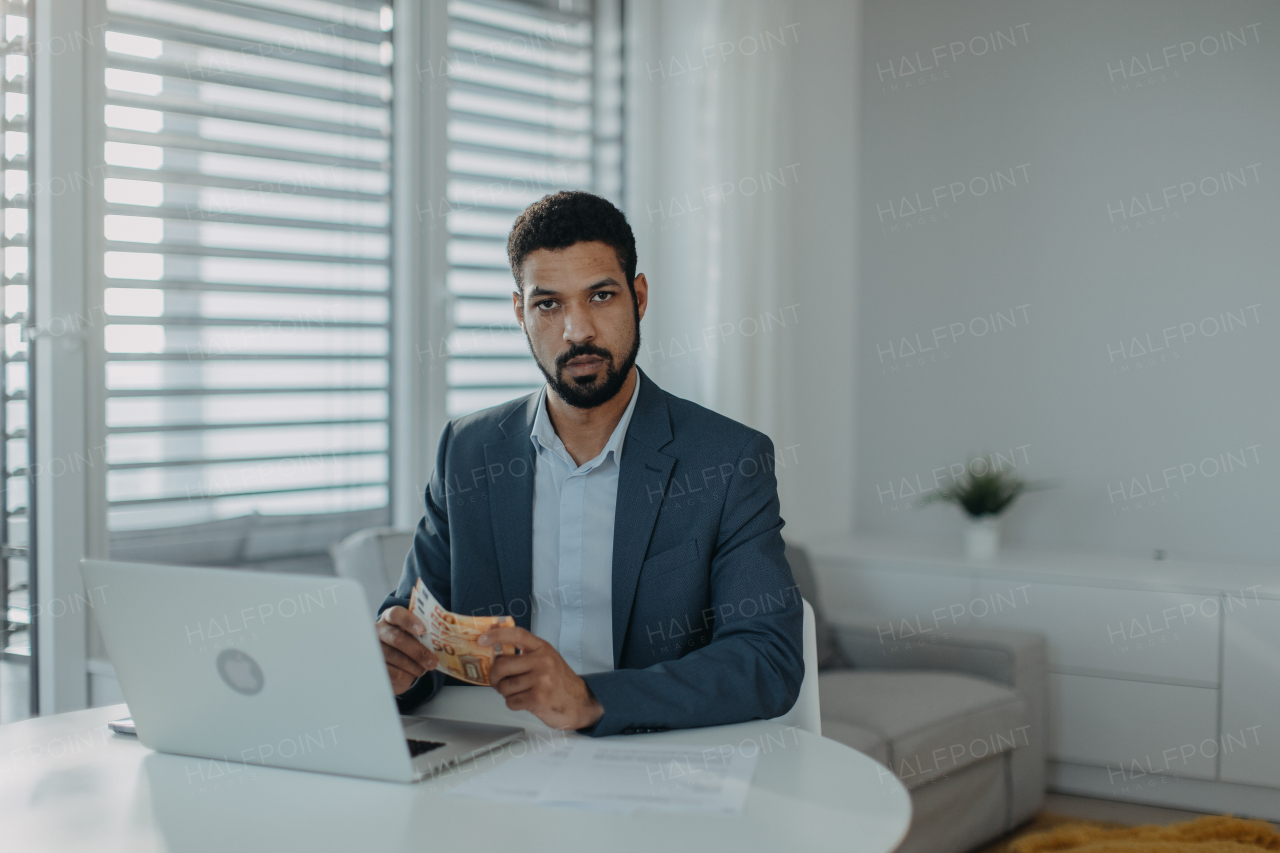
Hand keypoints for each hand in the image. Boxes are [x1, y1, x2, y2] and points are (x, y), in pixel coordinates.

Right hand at [377, 606, 437, 694]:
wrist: (392, 664)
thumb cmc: (408, 645)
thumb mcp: (414, 636)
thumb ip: (424, 634)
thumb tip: (442, 641)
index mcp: (390, 618)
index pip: (396, 614)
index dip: (409, 621)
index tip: (423, 631)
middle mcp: (378, 631)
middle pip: (398, 639)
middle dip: (418, 651)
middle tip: (432, 662)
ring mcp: (373, 649)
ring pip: (396, 658)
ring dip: (414, 666)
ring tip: (423, 669)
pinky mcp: (374, 667)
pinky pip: (393, 673)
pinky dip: (406, 676)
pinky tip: (411, 675)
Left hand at [480, 627, 603, 730]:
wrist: (580, 703)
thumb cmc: (559, 682)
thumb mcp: (546, 660)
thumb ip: (525, 655)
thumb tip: (494, 656)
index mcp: (542, 648)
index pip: (517, 635)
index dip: (497, 635)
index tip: (482, 639)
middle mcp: (543, 661)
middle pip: (502, 665)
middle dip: (495, 677)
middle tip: (498, 681)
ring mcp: (541, 680)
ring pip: (504, 686)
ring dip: (506, 693)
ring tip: (518, 692)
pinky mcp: (538, 698)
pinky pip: (511, 701)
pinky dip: (513, 703)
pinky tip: (525, 701)